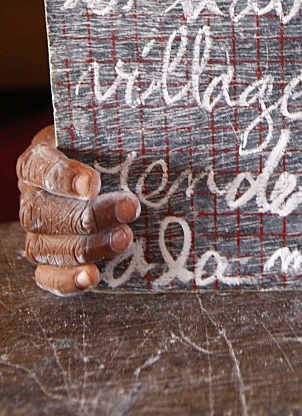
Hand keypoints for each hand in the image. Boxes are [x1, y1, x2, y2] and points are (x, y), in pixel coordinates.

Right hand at [16, 126, 139, 295]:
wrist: (103, 175)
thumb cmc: (105, 150)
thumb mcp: (106, 135)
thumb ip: (118, 138)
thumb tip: (155, 136)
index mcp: (39, 160)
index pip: (42, 168)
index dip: (65, 178)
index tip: (93, 183)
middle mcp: (32, 197)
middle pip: (47, 212)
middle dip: (90, 215)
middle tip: (130, 209)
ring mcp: (36, 231)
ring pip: (47, 246)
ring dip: (87, 246)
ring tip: (124, 240)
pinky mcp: (46, 259)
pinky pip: (48, 275)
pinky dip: (68, 279)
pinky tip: (92, 276)